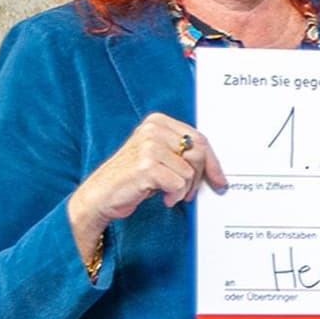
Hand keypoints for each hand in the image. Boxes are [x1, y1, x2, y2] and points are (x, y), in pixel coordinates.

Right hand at [67, 112, 221, 266]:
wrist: (100, 195)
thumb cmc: (131, 178)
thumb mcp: (157, 157)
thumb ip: (181, 153)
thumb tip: (215, 167)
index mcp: (158, 122)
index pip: (199, 139)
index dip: (213, 162)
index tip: (219, 180)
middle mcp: (153, 129)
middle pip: (199, 153)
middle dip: (198, 178)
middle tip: (187, 192)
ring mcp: (149, 146)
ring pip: (190, 172)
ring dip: (183, 190)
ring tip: (167, 193)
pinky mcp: (147, 165)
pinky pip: (179, 184)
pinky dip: (174, 196)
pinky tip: (161, 197)